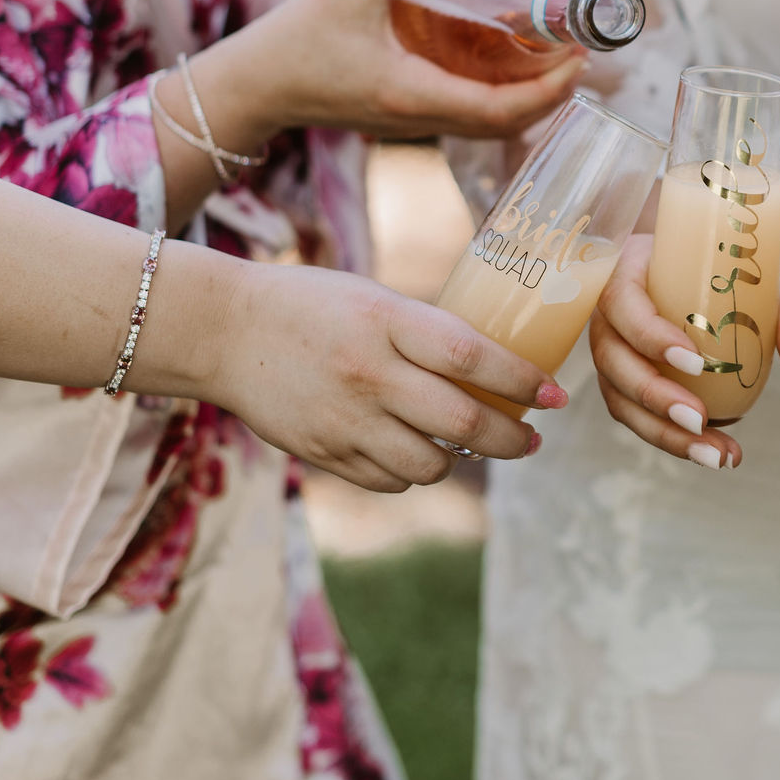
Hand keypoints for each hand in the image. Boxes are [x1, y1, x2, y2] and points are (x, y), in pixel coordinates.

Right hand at [176, 254, 569, 492]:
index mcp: (389, 323)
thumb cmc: (311, 304)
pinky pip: (388, 480)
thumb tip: (496, 366)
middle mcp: (370, 374)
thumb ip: (428, 332)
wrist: (223, 330)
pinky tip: (414, 450)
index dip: (524, 382)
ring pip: (430, 465)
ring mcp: (345, 420)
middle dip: (513, 438)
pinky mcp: (322, 453)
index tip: (556, 396)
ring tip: (469, 445)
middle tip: (531, 439)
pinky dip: (411, 473)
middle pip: (464, 423)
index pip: (475, 359)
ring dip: (461, 459)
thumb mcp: (376, 298)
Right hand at [191, 0, 587, 149]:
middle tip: (581, 53)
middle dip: (552, 93)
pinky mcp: (402, 117)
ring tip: (557, 59)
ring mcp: (412, 124)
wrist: (248, 89)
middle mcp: (420, 119)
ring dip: (529, 98)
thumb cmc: (291, 43)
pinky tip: (509, 66)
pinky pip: (467, 116)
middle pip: (508, 123)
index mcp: (414, 95)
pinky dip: (499, 98)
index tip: (580, 57)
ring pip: (489, 124)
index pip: (504, 109)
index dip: (550, 87)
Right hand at [589, 234, 753, 469]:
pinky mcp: (621, 382)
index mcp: (627, 271)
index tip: (694, 362)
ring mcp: (610, 351)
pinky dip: (669, 438)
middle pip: (614, 361)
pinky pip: (634, 415)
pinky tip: (708, 451)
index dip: (651, 335)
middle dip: (656, 398)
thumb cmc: (720, 266)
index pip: (624, 303)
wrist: (692, 266)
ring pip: (620, 399)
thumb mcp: (756, 274)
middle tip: (701, 421)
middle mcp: (608, 315)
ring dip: (663, 433)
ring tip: (714, 456)